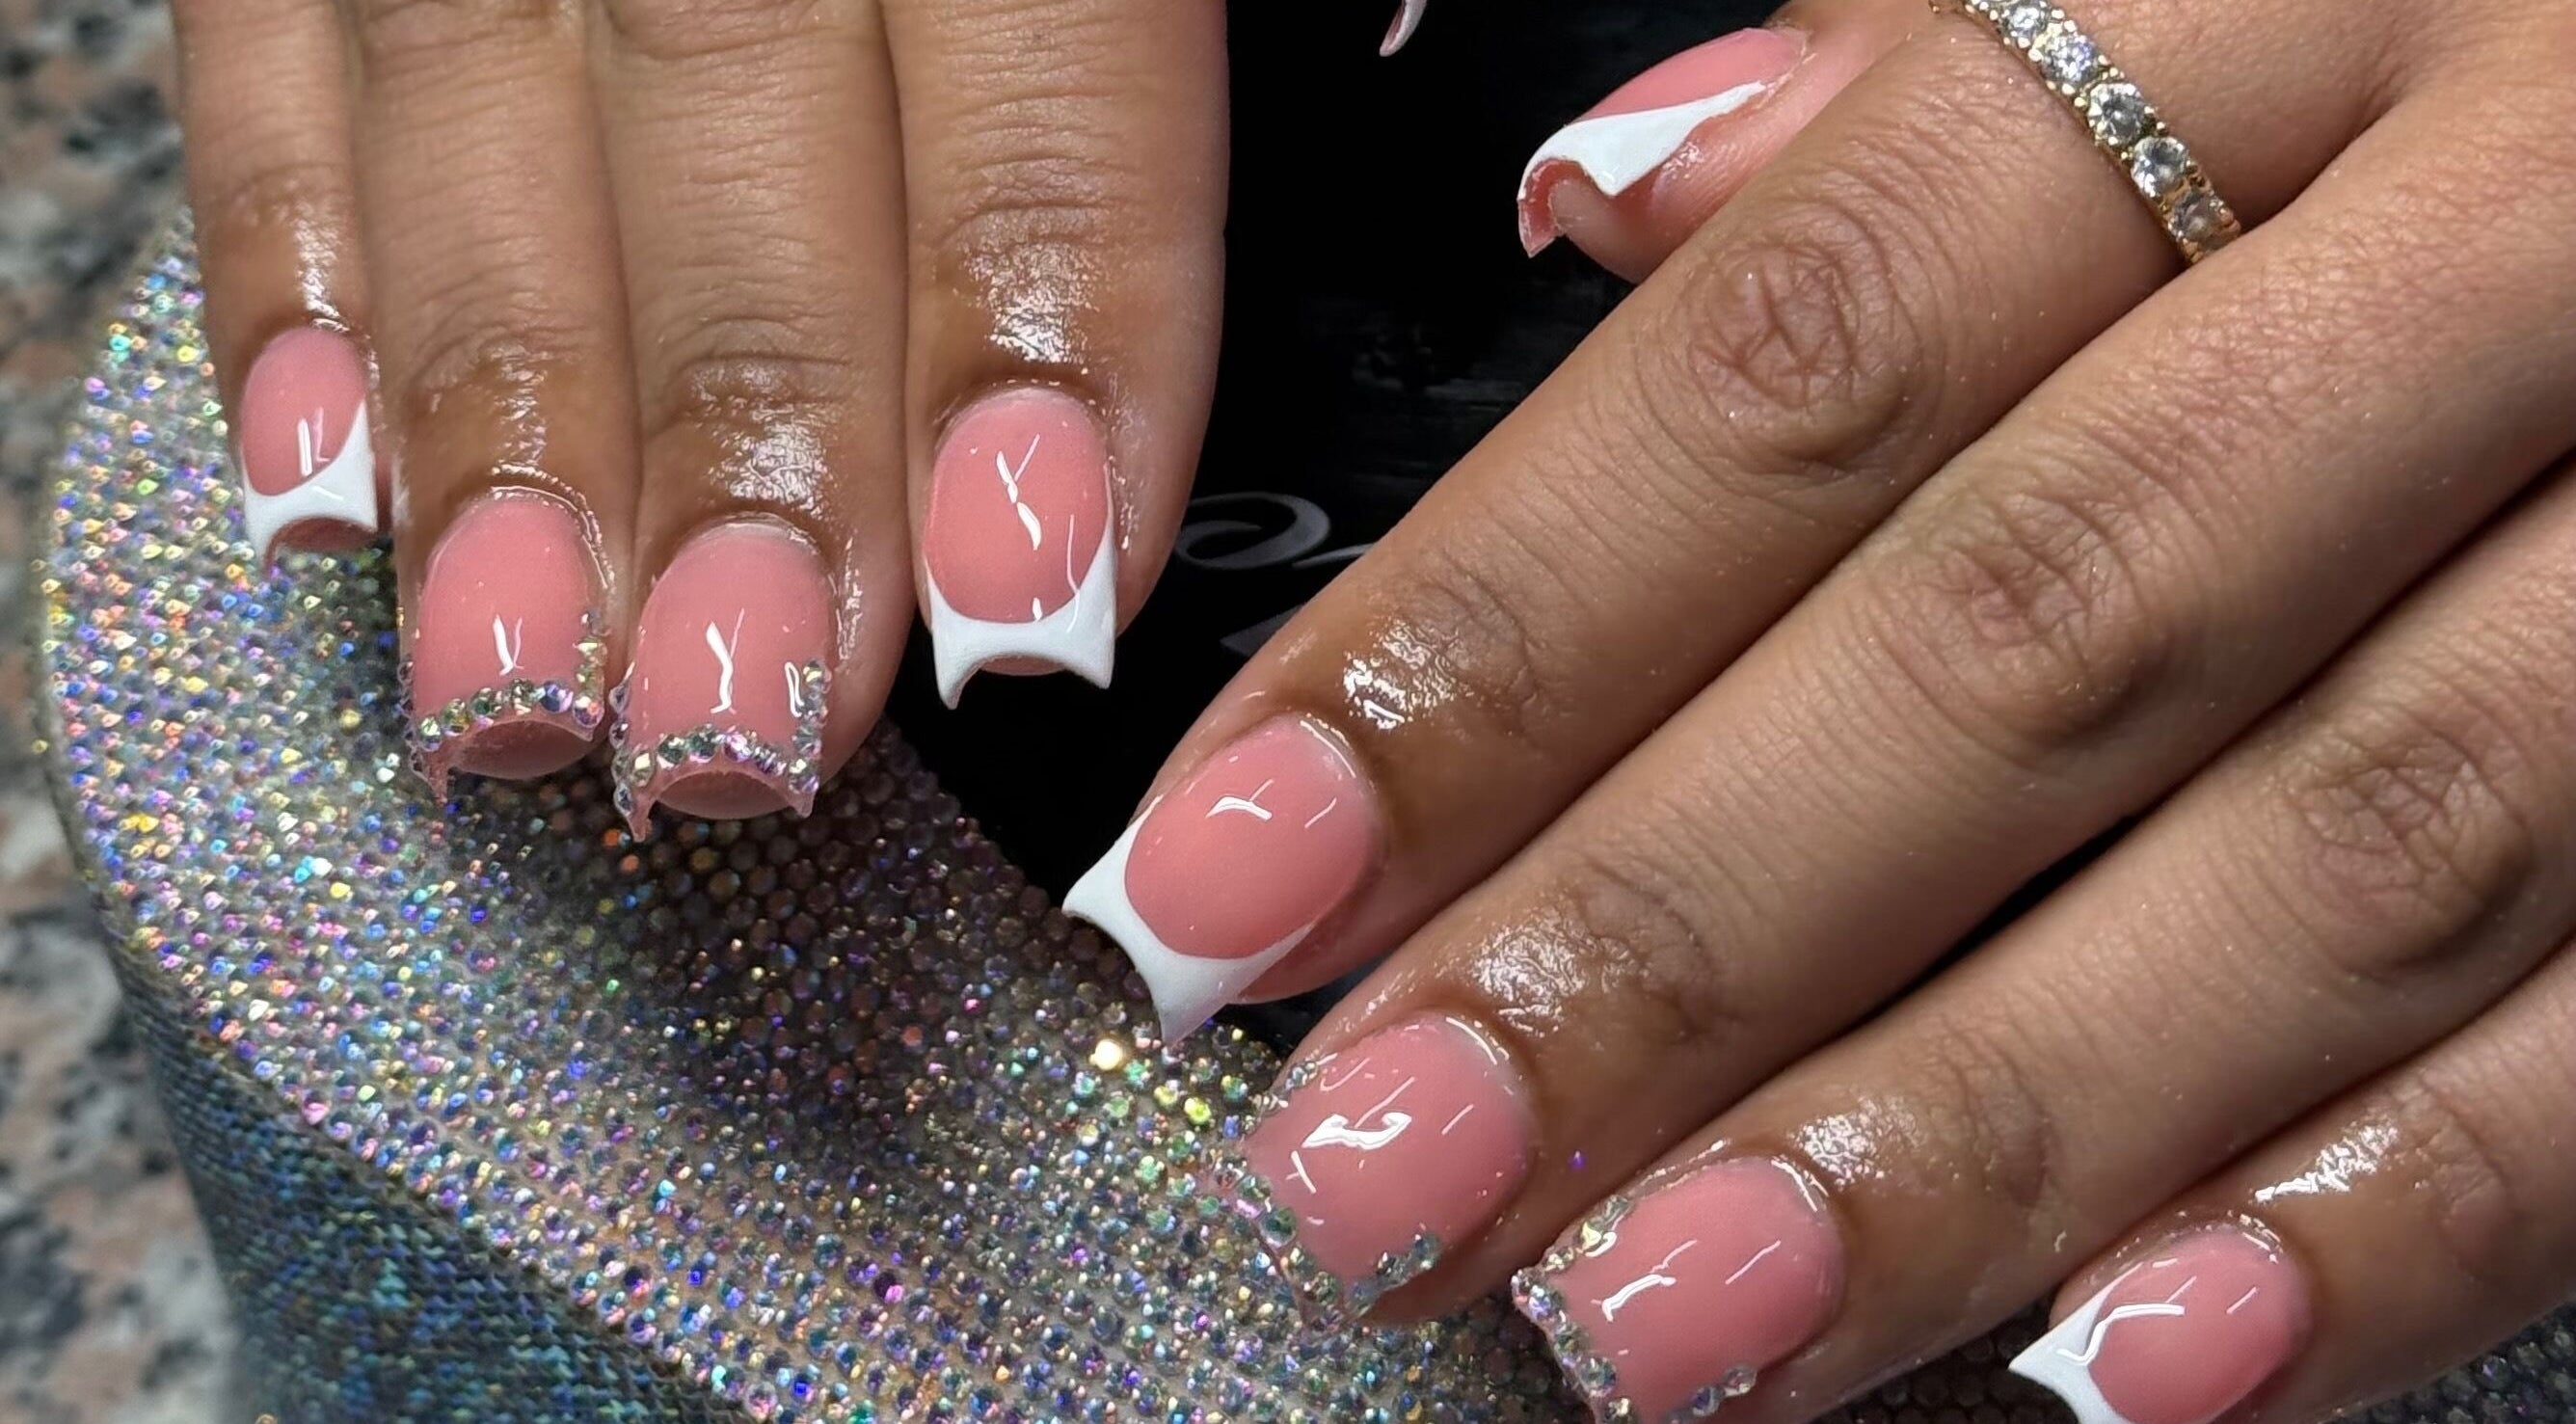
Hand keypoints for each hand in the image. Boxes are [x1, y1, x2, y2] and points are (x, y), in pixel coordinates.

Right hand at [172, 0, 1413, 827]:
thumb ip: (1361, 1)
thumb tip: (1561, 190)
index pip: (1037, 33)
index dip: (1029, 324)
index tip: (1031, 601)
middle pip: (727, 96)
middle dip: (740, 441)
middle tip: (744, 724)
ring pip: (482, 93)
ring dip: (502, 423)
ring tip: (525, 696)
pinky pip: (286, 48)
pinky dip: (294, 275)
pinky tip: (324, 504)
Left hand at [1065, 1, 2575, 1419]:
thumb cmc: (2505, 29)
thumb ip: (1919, 86)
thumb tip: (1593, 210)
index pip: (1815, 351)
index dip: (1501, 633)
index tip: (1239, 876)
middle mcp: (2541, 227)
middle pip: (2038, 623)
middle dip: (1684, 930)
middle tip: (1393, 1160)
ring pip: (2342, 850)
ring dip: (1978, 1122)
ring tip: (1664, 1314)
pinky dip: (2397, 1209)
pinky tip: (2128, 1369)